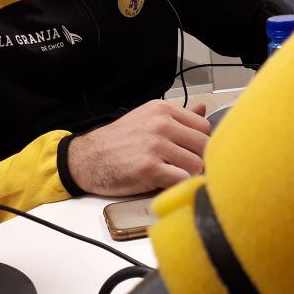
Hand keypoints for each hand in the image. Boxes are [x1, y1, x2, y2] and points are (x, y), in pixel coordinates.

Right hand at [66, 101, 211, 196]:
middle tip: (187, 168)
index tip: (193, 153)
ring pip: (197, 164)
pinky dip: (178, 185)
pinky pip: (182, 179)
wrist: (89, 159)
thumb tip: (203, 108)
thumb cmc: (119, 141)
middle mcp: (161, 124)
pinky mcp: (149, 168)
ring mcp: (155, 145)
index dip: (202, 143)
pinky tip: (166, 183)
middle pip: (204, 145)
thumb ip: (178, 116)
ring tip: (174, 176)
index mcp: (163, 110)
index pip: (204, 126)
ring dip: (189, 175)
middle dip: (199, 160)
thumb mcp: (148, 119)